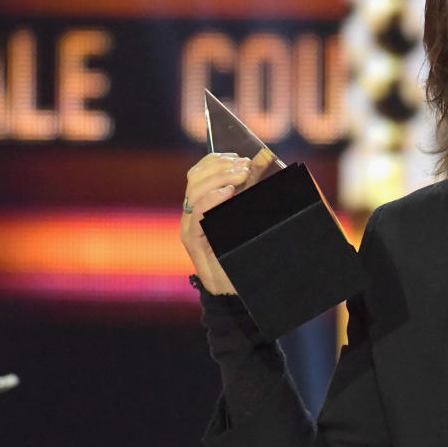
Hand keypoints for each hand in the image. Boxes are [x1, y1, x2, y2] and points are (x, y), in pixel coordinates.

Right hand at [179, 152, 260, 294]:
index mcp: (202, 205)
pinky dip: (211, 200)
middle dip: (219, 167)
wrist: (235, 291)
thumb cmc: (243, 255)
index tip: (237, 156)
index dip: (216, 160)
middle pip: (195, 178)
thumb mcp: (246, 221)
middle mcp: (191, 214)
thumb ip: (246, 198)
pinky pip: (197, 214)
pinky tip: (227, 194)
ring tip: (239, 177)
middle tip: (243, 166)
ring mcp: (189, 227)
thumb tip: (257, 170)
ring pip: (194, 192)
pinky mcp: (192, 241)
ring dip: (218, 179)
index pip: (199, 173)